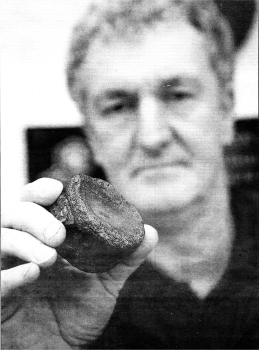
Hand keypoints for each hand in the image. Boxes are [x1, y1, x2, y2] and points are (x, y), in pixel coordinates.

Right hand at [1, 178, 157, 349]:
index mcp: (45, 238)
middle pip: (13, 214)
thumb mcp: (106, 282)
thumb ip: (125, 258)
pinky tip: (32, 273)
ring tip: (49, 258)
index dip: (40, 191)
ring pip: (0, 238)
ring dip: (23, 242)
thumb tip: (149, 232)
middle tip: (58, 234)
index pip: (34, 204)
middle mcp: (22, 248)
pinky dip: (10, 274)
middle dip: (33, 216)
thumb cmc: (78, 312)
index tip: (56, 189)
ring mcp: (7, 269)